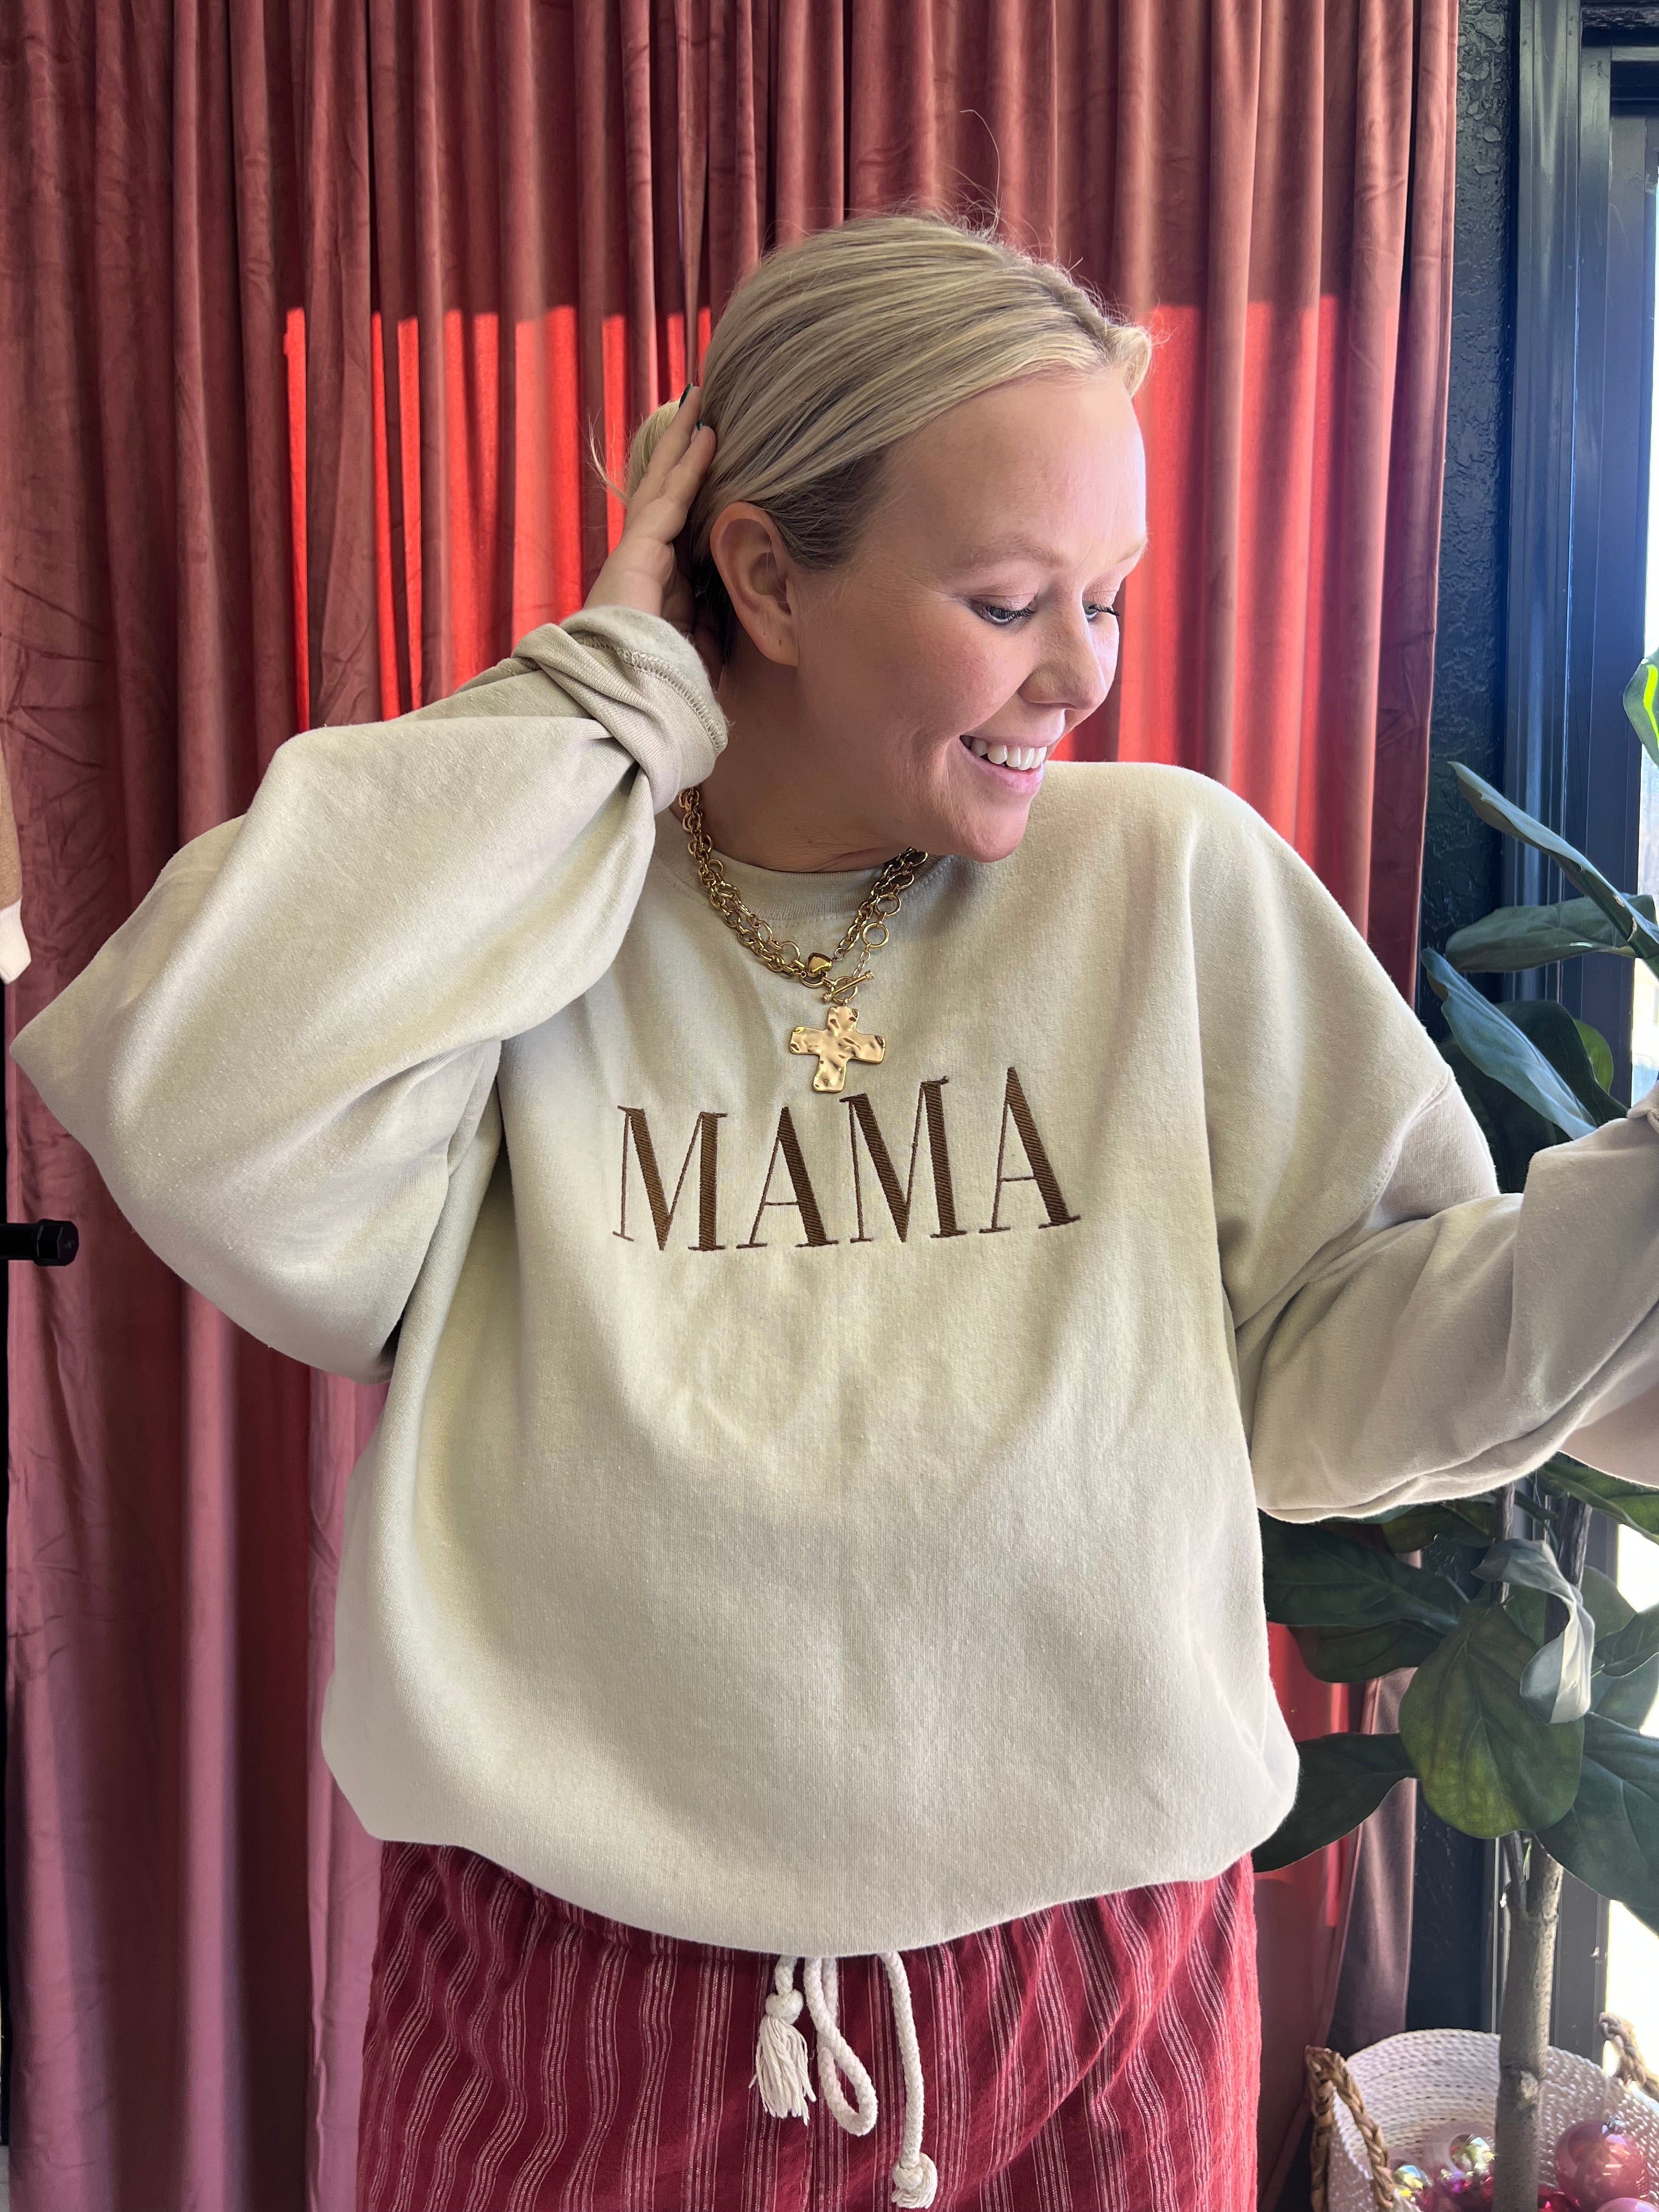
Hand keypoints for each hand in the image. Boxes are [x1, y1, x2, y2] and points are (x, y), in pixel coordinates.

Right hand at [585, 386, 721, 686]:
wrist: (620, 702)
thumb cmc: (654, 688)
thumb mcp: (696, 653)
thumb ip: (710, 626)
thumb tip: (734, 605)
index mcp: (657, 585)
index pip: (679, 525)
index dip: (694, 488)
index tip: (712, 457)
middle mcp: (645, 562)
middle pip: (666, 492)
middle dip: (682, 449)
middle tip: (702, 405)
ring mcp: (637, 555)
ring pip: (663, 484)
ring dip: (683, 440)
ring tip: (700, 397)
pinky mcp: (637, 554)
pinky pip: (668, 499)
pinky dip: (688, 467)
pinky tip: (706, 434)